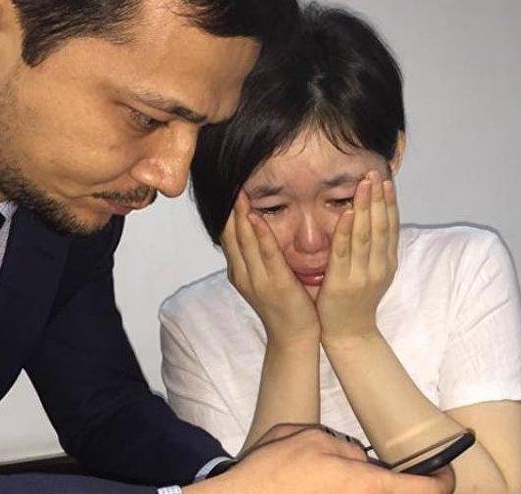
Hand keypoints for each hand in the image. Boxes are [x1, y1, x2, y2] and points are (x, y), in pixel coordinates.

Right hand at [197, 424, 454, 493]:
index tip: (444, 474)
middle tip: (406, 475)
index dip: (443, 481)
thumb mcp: (311, 438)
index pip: (427, 491)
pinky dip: (349, 488)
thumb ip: (344, 449)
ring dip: (371, 487)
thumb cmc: (272, 470)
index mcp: (365, 484)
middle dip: (406, 485)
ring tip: (348, 476)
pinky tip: (328, 484)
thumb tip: (359, 459)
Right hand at [221, 191, 319, 346]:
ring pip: (244, 240)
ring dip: (240, 214)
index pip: (228, 235)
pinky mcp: (275, 284)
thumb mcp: (266, 278)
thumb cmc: (285, 307)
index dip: (226, 211)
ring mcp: (256, 280)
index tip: (228, 187)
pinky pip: (266, 254)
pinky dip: (260, 234)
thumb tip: (256, 232)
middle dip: (229, 207)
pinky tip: (255, 217)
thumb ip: (259, 257)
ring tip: (238, 190)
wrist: (294, 338)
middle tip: (229, 180)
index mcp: (240, 271)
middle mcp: (243, 273)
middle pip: (231, 234)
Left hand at [316, 170, 398, 341]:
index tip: (385, 180)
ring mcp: (362, 274)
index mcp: (388, 262)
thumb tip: (377, 220)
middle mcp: (379, 266)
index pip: (390, 226)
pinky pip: (343, 252)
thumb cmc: (358, 301)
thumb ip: (376, 248)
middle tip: (374, 173)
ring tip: (363, 185)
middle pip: (380, 226)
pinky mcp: (342, 282)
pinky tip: (345, 213)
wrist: (350, 333)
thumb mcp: (374, 271)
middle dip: (378, 198)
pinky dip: (345, 231)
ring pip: (365, 235)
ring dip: (364, 208)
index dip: (389, 202)